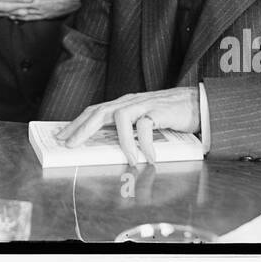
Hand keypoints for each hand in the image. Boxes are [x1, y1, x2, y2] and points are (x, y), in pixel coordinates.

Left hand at [54, 88, 200, 165]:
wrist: (197, 103)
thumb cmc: (169, 115)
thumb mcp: (144, 121)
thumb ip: (128, 131)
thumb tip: (111, 150)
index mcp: (124, 104)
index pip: (95, 111)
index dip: (78, 122)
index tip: (63, 136)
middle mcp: (130, 102)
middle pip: (99, 111)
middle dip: (82, 128)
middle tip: (70, 144)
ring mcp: (144, 104)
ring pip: (120, 116)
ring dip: (120, 140)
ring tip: (124, 159)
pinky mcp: (159, 110)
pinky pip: (146, 126)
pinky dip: (144, 143)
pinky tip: (148, 157)